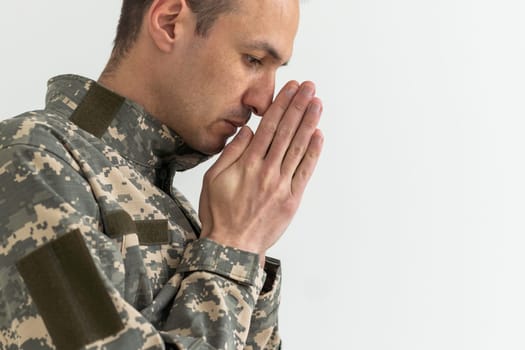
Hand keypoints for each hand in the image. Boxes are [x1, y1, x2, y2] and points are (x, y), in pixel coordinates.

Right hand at [198, 81, 323, 263]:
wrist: (232, 245)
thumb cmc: (219, 213)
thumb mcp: (214, 179)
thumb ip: (231, 153)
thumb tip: (247, 131)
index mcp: (248, 164)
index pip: (268, 127)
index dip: (281, 106)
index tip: (290, 89)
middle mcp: (267, 171)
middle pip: (286, 132)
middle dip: (299, 106)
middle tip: (309, 87)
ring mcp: (281, 185)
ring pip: (298, 148)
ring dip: (309, 123)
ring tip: (317, 103)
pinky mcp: (292, 199)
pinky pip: (305, 172)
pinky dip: (313, 153)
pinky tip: (319, 135)